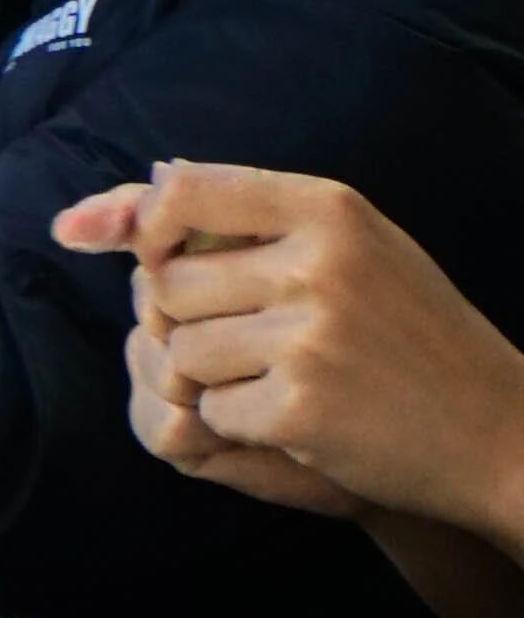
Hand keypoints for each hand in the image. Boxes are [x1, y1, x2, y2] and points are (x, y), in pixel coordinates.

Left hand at [59, 163, 523, 539]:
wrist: (500, 430)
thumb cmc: (409, 332)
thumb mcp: (348, 247)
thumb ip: (243, 215)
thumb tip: (130, 187)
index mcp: (330, 209)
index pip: (183, 191)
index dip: (146, 225)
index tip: (152, 254)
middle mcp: (319, 263)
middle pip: (165, 284)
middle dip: (189, 319)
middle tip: (260, 340)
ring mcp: (312, 336)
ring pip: (179, 352)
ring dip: (213, 378)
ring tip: (287, 379)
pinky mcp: (302, 407)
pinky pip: (210, 413)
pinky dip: (240, 425)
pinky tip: (302, 421)